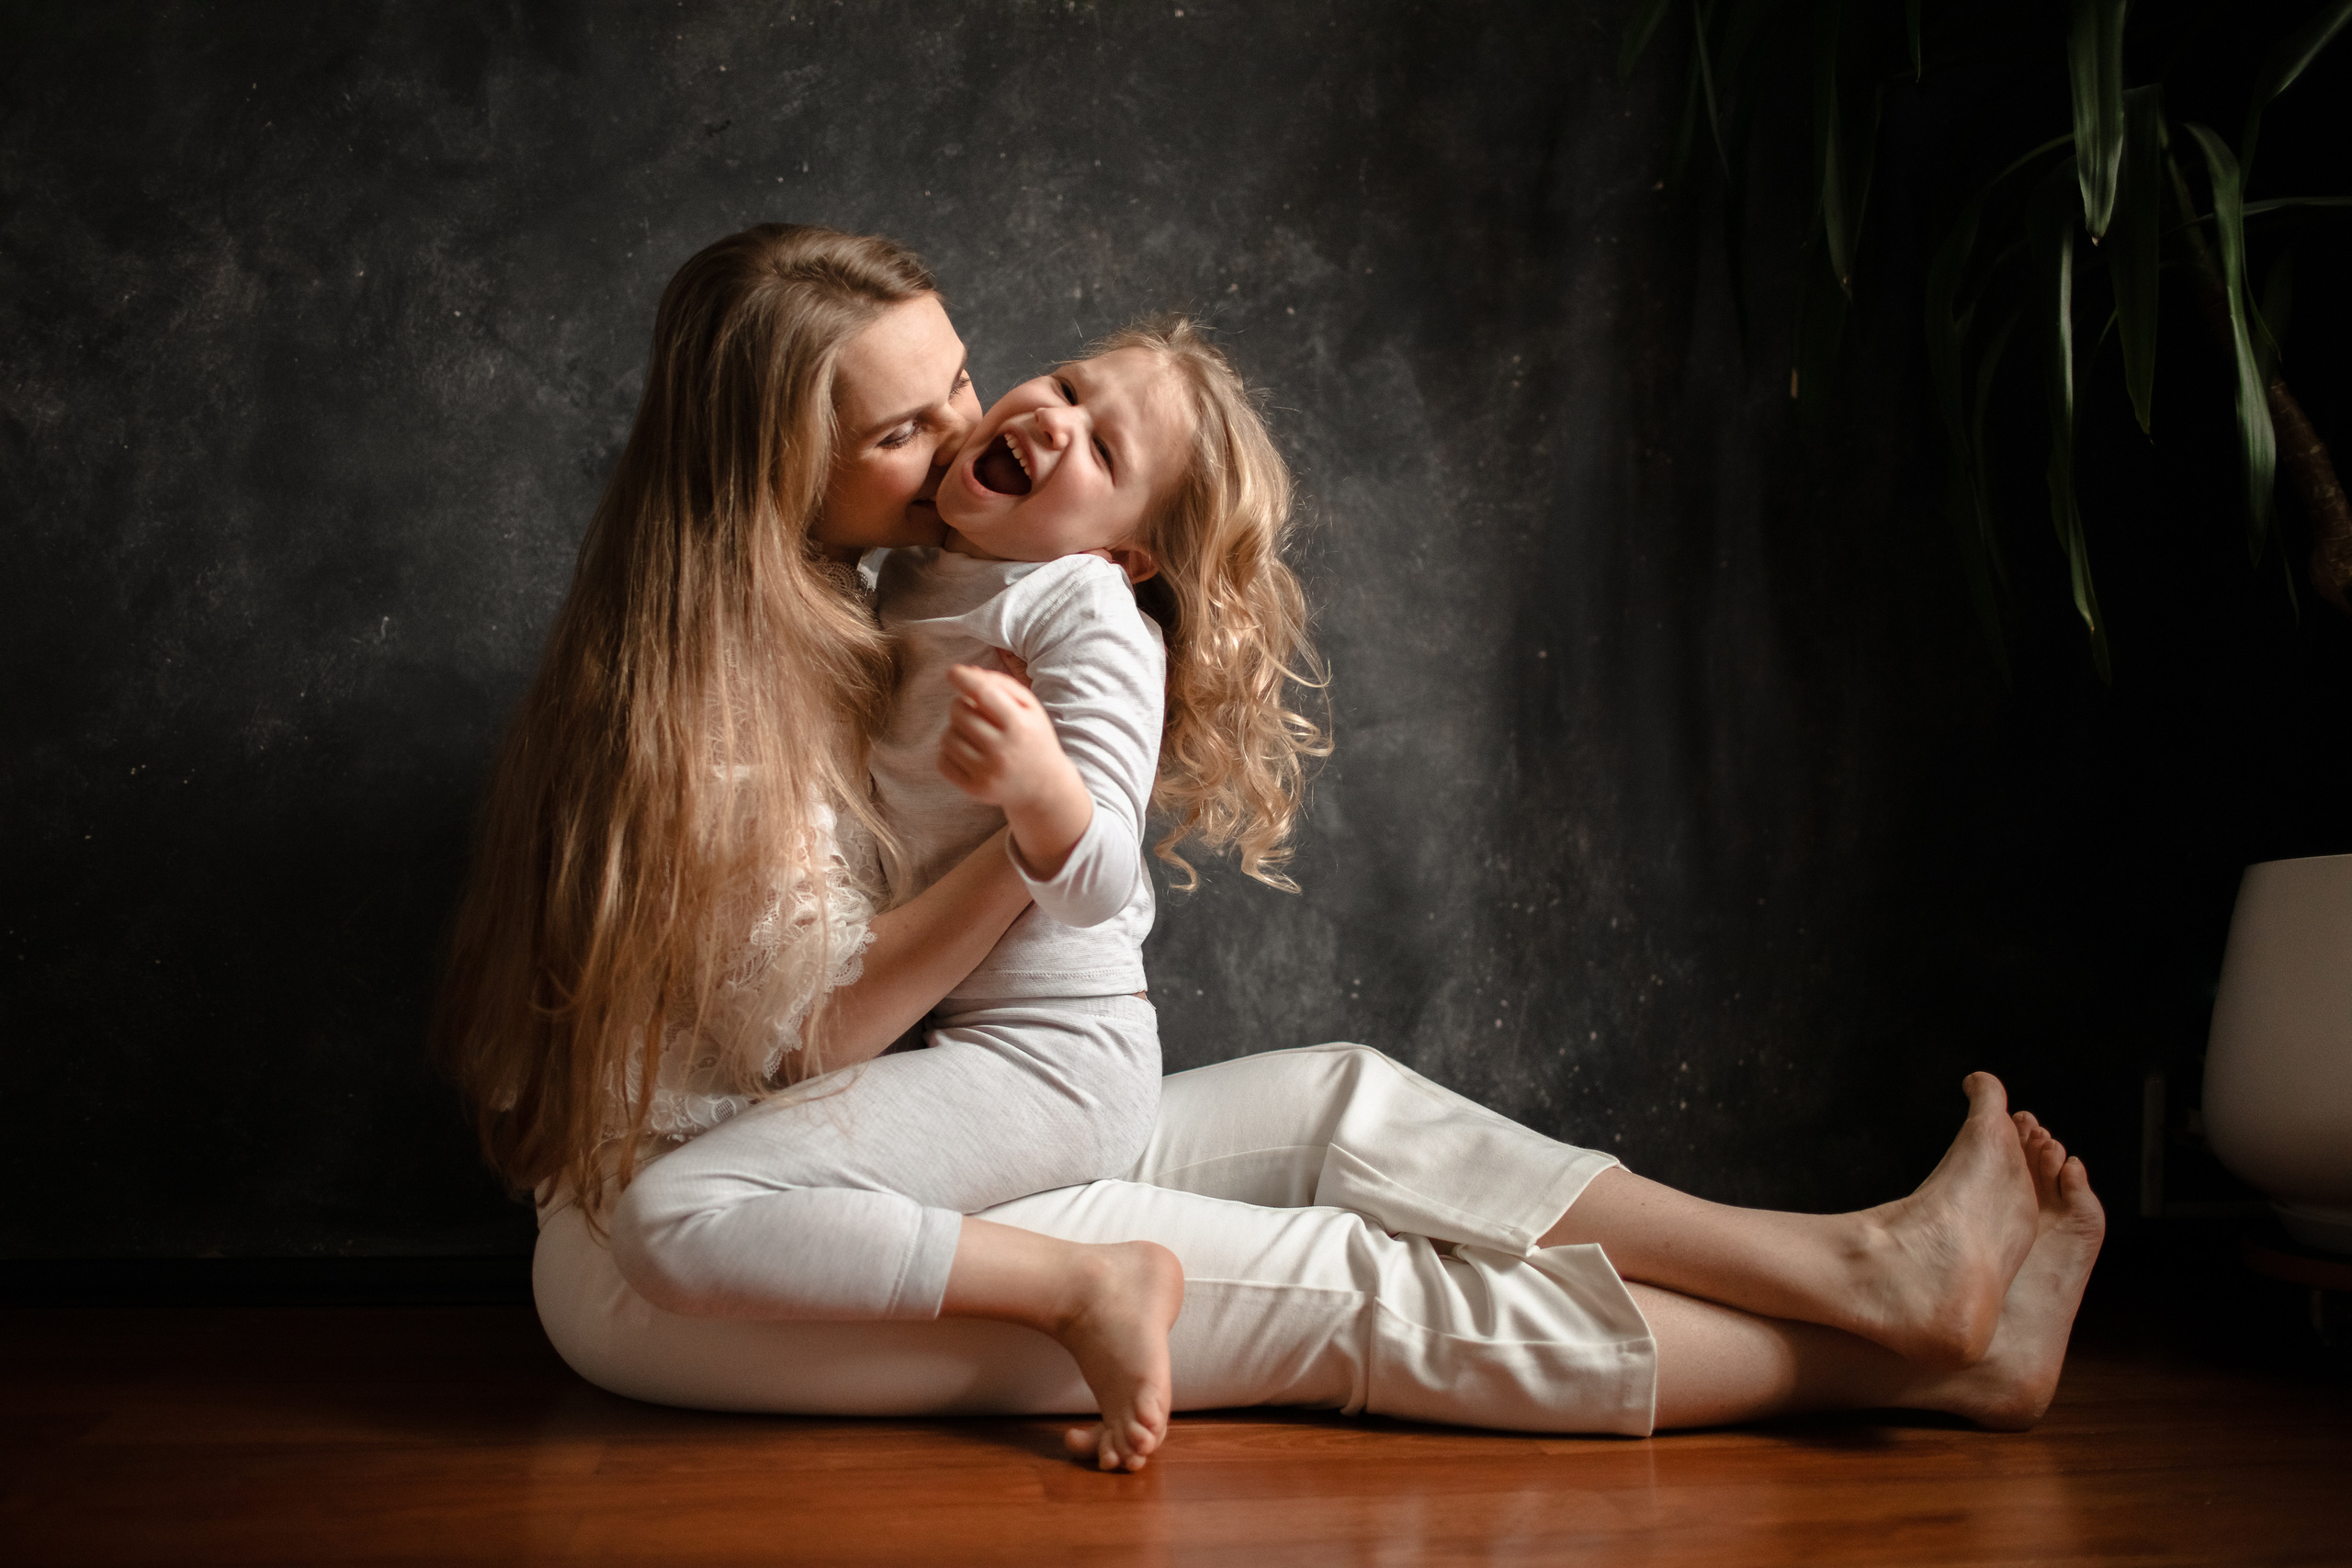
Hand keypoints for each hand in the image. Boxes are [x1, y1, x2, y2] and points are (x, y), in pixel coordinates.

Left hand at [938, 664, 1093, 877]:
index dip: (963, 678)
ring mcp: (988, 772)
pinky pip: (942, 762)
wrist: (1044, 785)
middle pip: (959, 713)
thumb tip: (967, 671)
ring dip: (954, 729)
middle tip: (971, 709)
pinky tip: (966, 751)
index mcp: (1020, 725)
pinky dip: (948, 752)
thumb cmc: (1033, 737)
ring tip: (971, 732)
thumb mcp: (1030, 707)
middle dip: (960, 705)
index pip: (982, 693)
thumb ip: (1001, 684)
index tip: (953, 672)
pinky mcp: (975, 789)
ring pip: (947, 737)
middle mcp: (1003, 750)